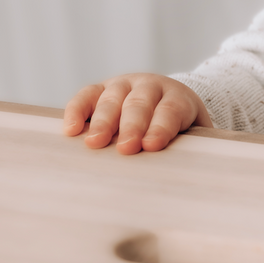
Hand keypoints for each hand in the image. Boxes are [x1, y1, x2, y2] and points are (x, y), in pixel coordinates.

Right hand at [63, 73, 212, 153]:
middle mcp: (150, 86)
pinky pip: (86, 96)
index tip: (152, 145)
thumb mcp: (193, 135)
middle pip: (140, 103)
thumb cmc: (180, 128)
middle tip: (126, 148)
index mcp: (177, 97)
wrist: (167, 99)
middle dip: (132, 125)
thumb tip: (189, 177)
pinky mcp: (100, 89)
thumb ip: (192, 149)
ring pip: (112, 98)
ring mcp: (124, 85)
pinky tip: (70, 129)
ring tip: (94, 143)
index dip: (162, 126)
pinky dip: (77, 110)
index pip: (171, 109)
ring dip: (103, 120)